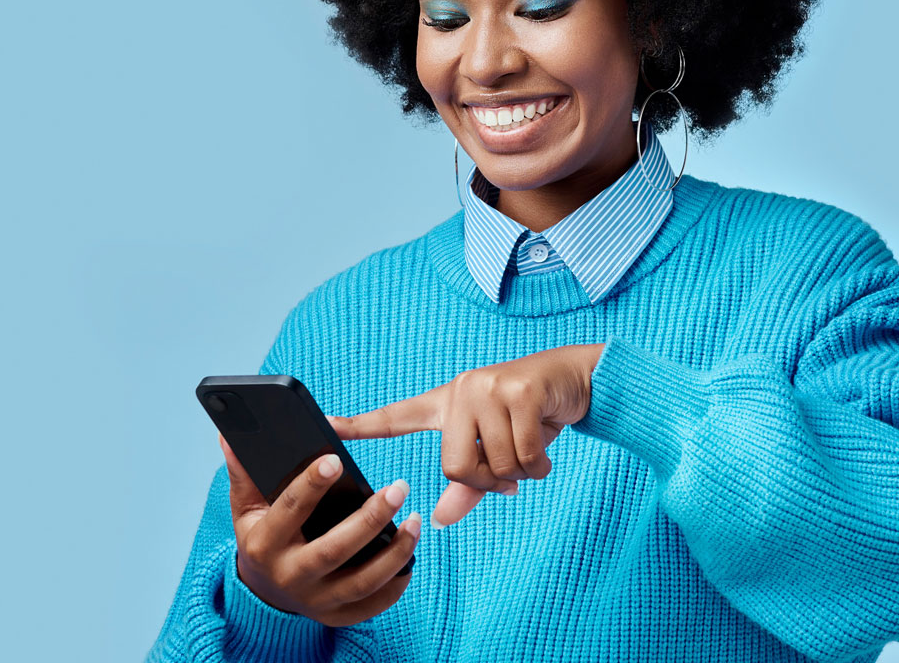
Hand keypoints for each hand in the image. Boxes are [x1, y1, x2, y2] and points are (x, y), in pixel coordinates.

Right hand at [220, 433, 421, 626]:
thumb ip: (244, 473)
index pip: (289, 510)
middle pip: (334, 550)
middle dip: (370, 518)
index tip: (336, 459)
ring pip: (361, 582)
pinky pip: (371, 606)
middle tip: (399, 488)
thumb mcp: (246, 507)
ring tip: (415, 520)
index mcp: (264, 544)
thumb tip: (230, 436)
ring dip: (394, 552)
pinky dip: (395, 585)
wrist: (264, 591)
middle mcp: (289, 576)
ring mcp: (314, 601)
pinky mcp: (335, 616)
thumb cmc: (261, 536)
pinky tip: (410, 559)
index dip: (311, 484)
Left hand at [327, 343, 604, 528]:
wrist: (575, 377)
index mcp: (445, 403)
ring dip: (521, 473)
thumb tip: (437, 520)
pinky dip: (540, 466)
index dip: (358, 425)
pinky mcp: (519, 390)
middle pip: (454, 465)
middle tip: (508, 478)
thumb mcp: (497, 450)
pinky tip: (546, 452)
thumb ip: (467, 486)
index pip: (395, 417)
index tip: (324, 425)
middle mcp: (461, 391)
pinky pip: (524, 454)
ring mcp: (488, 387)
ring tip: (532, 455)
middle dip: (487, 482)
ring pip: (494, 464)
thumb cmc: (531, 416)